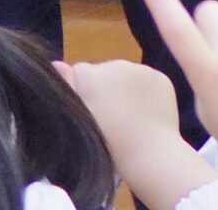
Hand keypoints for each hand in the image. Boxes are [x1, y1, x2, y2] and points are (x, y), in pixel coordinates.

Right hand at [58, 56, 216, 209]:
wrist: (150, 154)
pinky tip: (144, 112)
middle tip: (109, 116)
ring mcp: (142, 69)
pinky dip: (144, 91)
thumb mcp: (82, 120)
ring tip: (127, 117)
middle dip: (103, 87)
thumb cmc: (108, 143)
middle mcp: (116, 64)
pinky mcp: (160, 77)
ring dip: (123, 88)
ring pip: (125, 75)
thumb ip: (69, 89)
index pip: (79, 71)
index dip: (82, 90)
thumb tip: (57, 63)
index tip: (89, 109)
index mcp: (91, 75)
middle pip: (103, 71)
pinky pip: (146, 79)